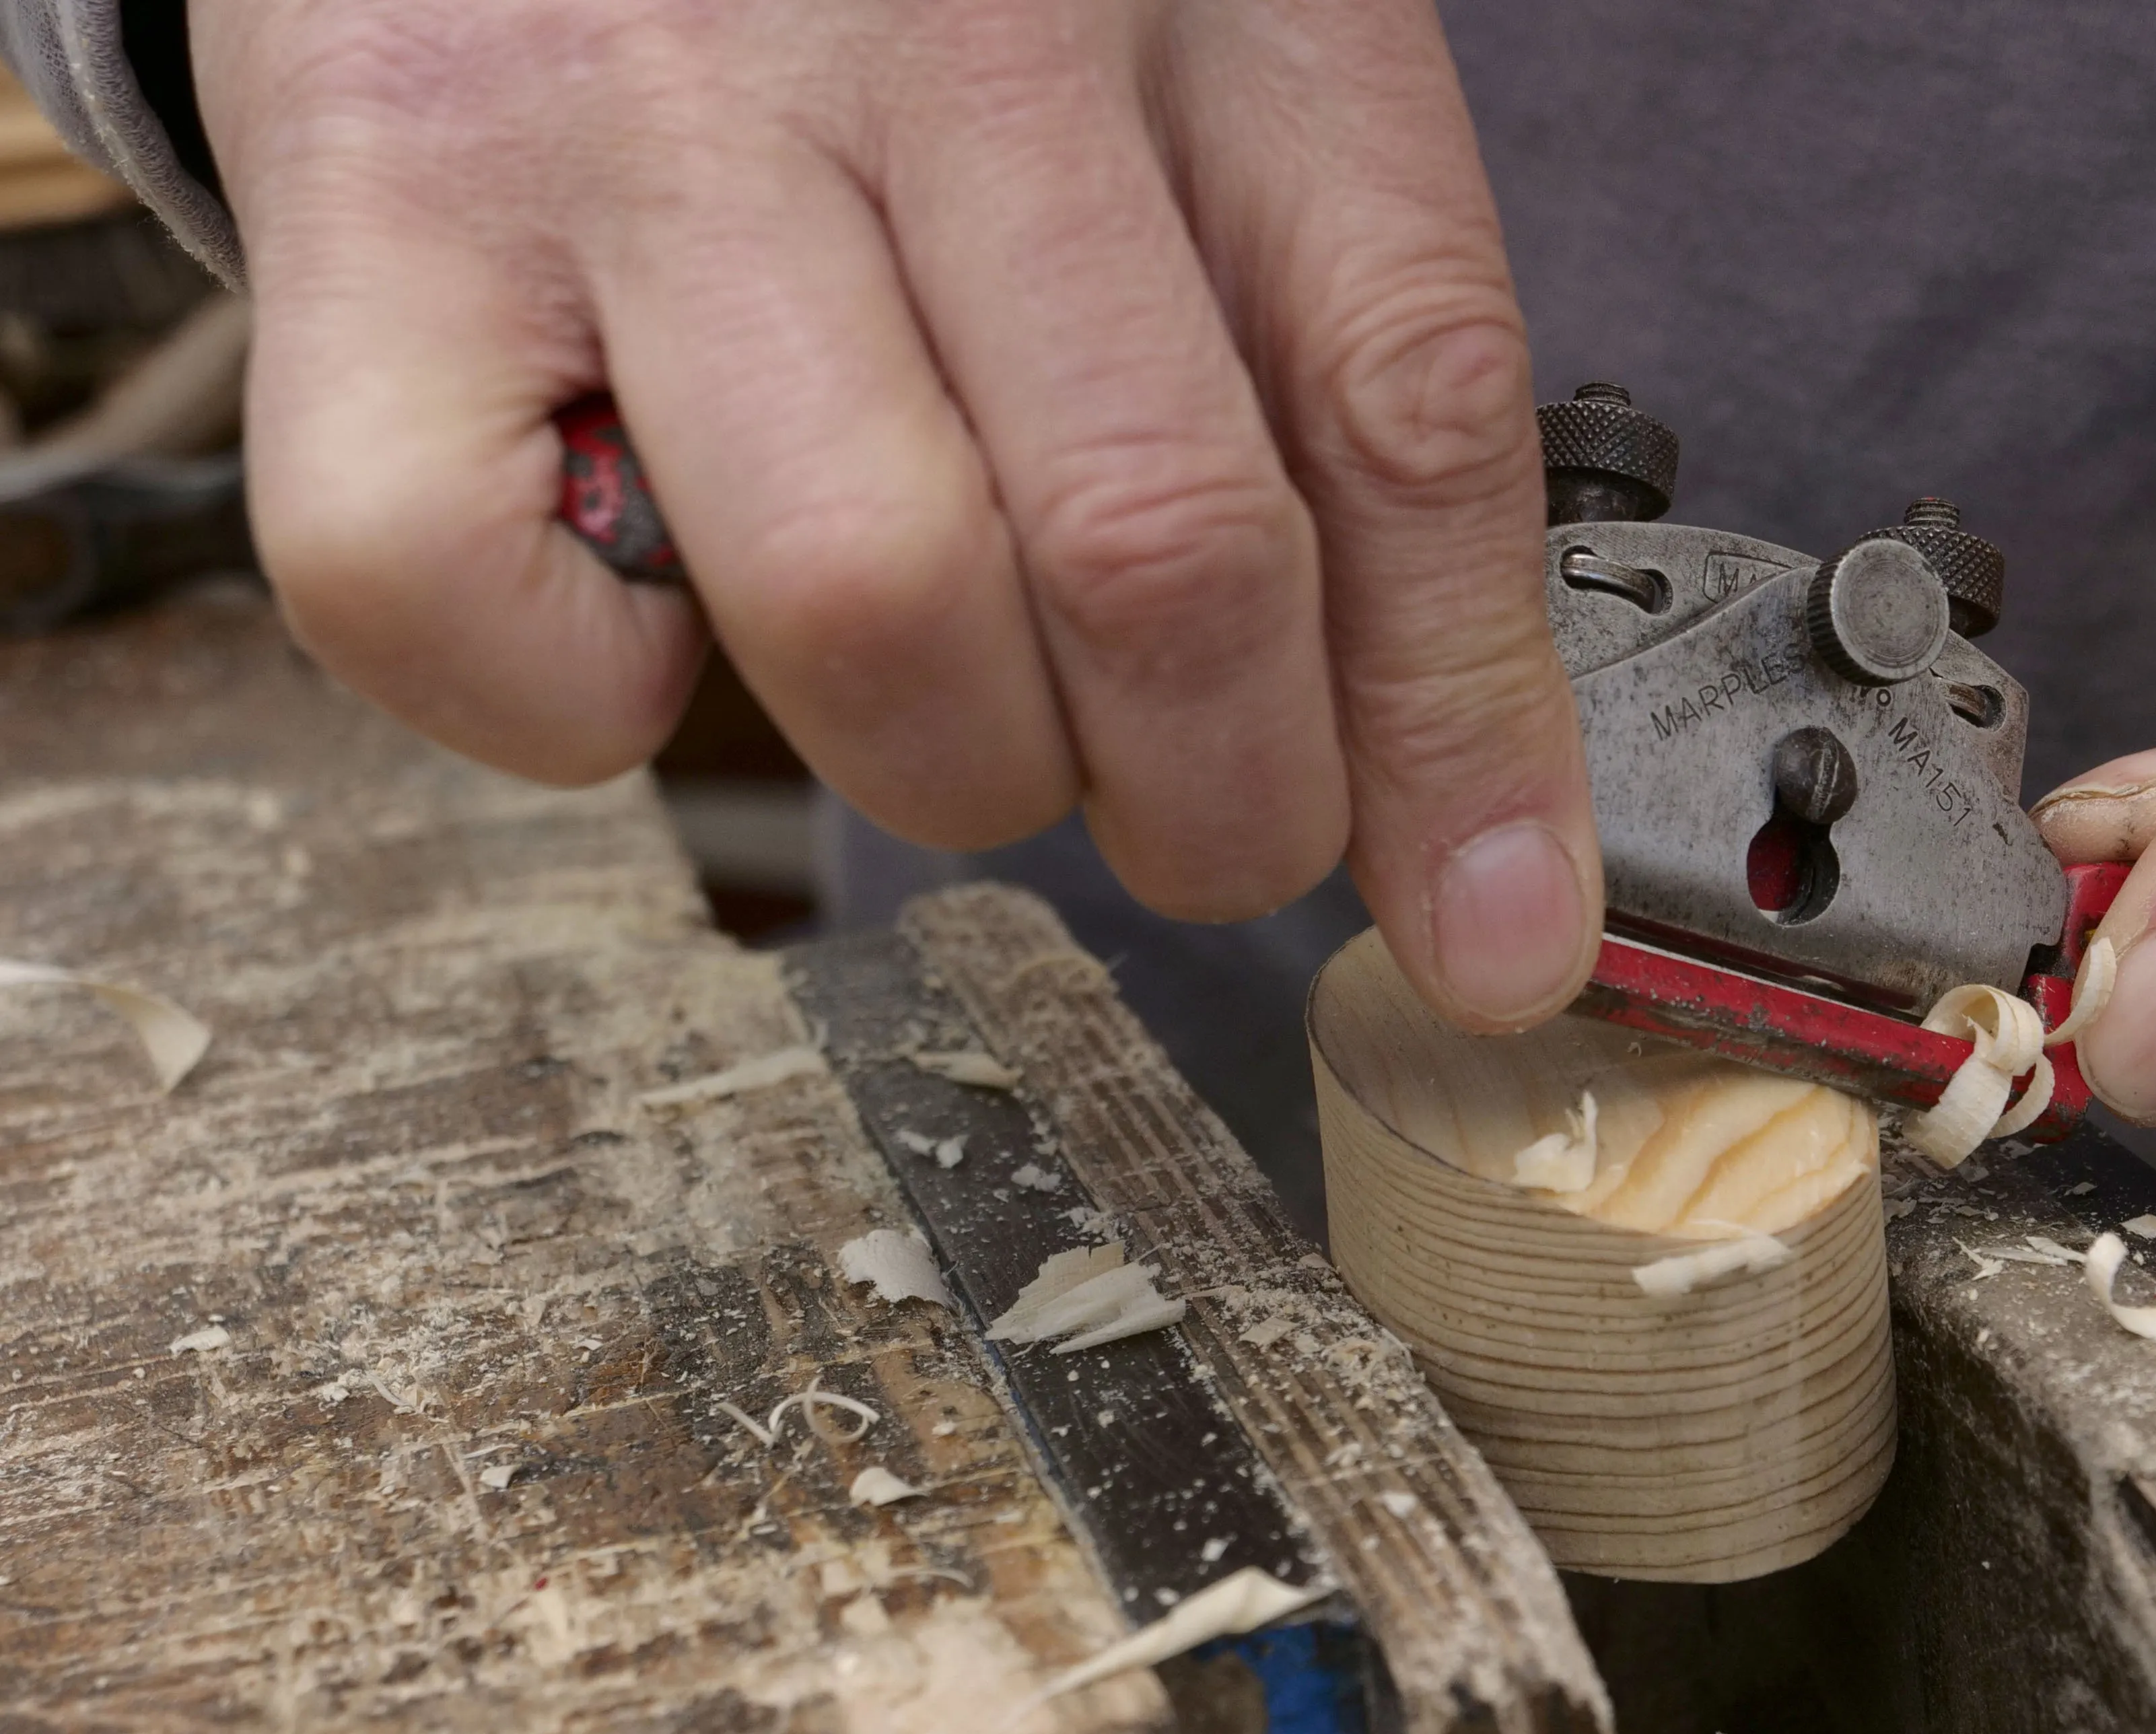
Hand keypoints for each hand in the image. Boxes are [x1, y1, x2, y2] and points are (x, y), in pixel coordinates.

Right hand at [189, 0, 1599, 1029]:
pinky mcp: (375, 202)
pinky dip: (573, 697)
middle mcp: (934, 35)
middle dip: (1216, 798)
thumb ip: (1334, 395)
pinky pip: (465, 595)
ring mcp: (640, 124)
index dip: (1462, 728)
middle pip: (1156, 549)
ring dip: (943, 757)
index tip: (1490, 933)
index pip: (1402, 403)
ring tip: (936, 669)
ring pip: (866, 605)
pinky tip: (641, 591)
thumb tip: (1469, 846)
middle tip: (1196, 811)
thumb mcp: (1202, 82)